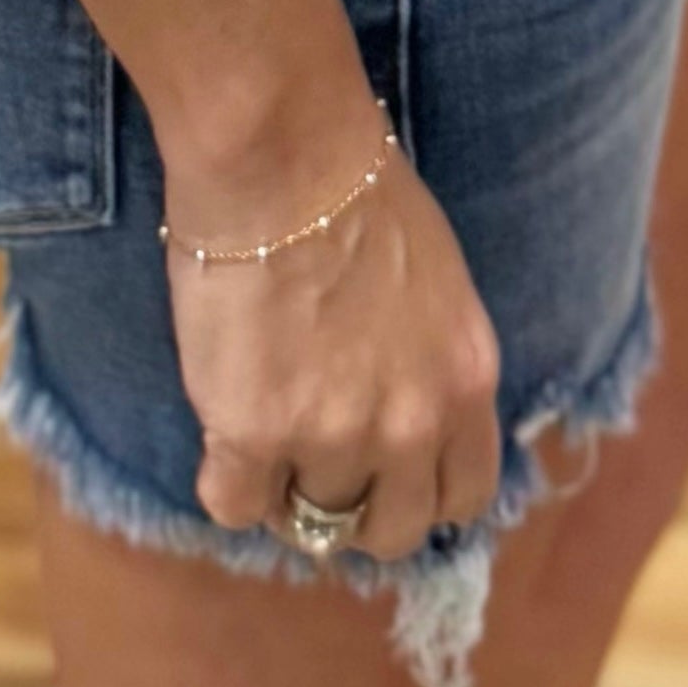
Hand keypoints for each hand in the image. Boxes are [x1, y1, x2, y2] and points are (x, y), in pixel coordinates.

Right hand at [169, 125, 504, 563]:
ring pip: (313, 524)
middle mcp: (411, 425)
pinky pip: (234, 506)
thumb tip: (409, 412)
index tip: (385, 473)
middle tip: (317, 464)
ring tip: (261, 434)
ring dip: (286, 489)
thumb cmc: (358, 194)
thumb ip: (432, 364)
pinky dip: (225, 482)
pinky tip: (221, 437)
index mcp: (466, 383)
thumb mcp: (438, 288)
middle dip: (356, 508)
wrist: (283, 156)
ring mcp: (332, 436)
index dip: (419, 492)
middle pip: (392, 530)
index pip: (465, 496)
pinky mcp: (253, 435)